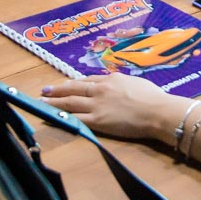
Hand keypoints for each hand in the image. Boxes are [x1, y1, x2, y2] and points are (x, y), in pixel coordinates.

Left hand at [42, 73, 180, 141]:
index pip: (88, 80)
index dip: (74, 83)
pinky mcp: (98, 120)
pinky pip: (77, 119)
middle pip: (74, 89)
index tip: (65, 85)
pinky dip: (64, 118)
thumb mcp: (136, 83)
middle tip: (45, 90)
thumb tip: (120, 86)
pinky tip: (55, 118)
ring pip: (70, 102)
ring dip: (55, 102)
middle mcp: (101, 89)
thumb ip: (123, 84)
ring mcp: (97, 105)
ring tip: (42, 102)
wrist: (157, 111)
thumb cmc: (153, 97)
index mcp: (111, 79)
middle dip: (58, 90)